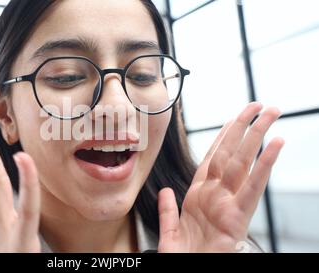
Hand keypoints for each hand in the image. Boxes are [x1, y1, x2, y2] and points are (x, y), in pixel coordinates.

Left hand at [158, 102, 283, 251]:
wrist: (189, 272)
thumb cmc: (184, 258)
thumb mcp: (170, 231)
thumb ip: (167, 210)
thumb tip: (164, 191)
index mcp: (199, 196)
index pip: (212, 158)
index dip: (222, 137)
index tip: (233, 118)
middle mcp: (216, 195)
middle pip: (231, 154)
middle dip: (244, 127)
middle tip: (260, 105)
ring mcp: (228, 203)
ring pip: (243, 163)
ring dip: (256, 136)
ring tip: (271, 113)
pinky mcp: (238, 217)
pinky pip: (252, 187)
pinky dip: (264, 165)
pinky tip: (275, 144)